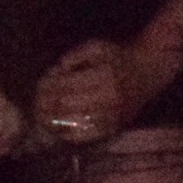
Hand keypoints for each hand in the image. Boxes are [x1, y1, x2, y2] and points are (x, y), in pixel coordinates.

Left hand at [33, 38, 174, 143]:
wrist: (147, 71)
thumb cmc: (118, 57)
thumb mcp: (97, 47)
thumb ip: (75, 55)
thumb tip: (57, 69)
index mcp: (103, 76)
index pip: (67, 85)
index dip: (49, 87)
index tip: (39, 87)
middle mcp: (109, 98)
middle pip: (68, 105)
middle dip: (48, 104)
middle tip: (36, 104)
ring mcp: (113, 115)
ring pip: (75, 122)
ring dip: (54, 121)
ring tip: (41, 118)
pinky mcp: (115, 126)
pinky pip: (88, 135)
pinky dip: (70, 135)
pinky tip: (58, 131)